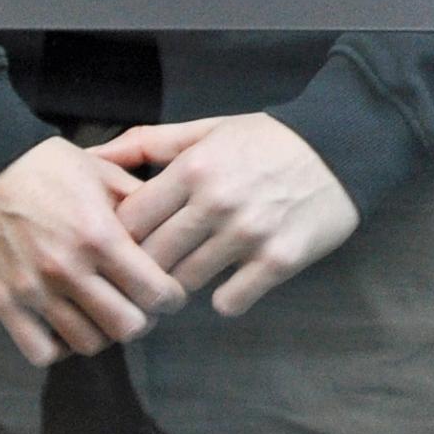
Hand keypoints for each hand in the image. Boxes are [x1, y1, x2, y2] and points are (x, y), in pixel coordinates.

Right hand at [0, 137, 188, 364]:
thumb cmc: (47, 165)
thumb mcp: (104, 172)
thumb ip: (141, 203)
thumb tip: (173, 226)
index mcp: (99, 235)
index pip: (154, 292)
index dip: (170, 298)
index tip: (169, 293)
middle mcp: (68, 269)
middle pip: (126, 327)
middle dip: (142, 319)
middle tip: (138, 306)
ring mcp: (33, 290)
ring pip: (87, 343)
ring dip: (103, 333)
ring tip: (103, 315)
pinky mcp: (2, 302)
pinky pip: (40, 352)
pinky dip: (59, 347)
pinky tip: (65, 326)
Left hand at [88, 115, 360, 319]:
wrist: (342, 147)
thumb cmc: (266, 140)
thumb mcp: (207, 131)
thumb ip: (147, 142)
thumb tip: (91, 154)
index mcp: (194, 168)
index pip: (129, 222)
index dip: (119, 239)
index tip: (125, 245)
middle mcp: (216, 202)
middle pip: (151, 259)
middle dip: (143, 271)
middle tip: (147, 275)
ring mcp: (248, 234)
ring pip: (185, 284)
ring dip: (181, 287)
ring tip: (186, 280)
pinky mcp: (278, 260)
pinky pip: (230, 302)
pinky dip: (225, 298)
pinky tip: (231, 282)